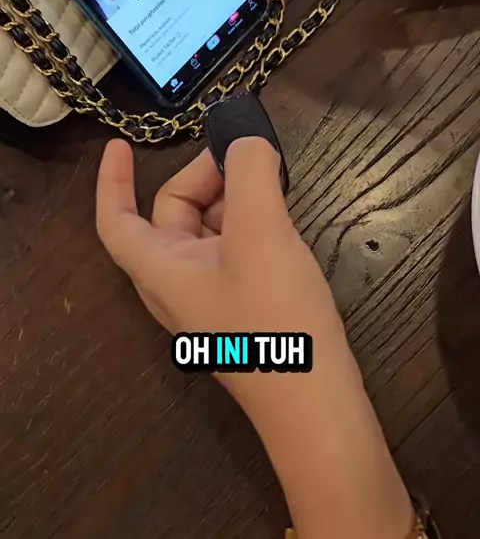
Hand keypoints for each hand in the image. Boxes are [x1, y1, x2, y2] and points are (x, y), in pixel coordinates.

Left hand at [97, 137, 412, 538]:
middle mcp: (177, 283)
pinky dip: (249, 223)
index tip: (121, 145)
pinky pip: (233, 251)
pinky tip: (282, 217)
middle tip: (244, 156)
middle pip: (172, 216)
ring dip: (231, 199)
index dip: (112, 180)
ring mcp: (211, 298)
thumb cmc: (274, 316)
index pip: (116, 221)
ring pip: (207, 231)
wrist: (314, 402)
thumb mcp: (261, 234)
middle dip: (202, 179)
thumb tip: (247, 143)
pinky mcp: (242, 307)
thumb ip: (250, 175)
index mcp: (161, 269)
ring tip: (272, 181)